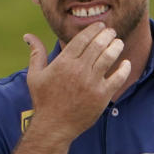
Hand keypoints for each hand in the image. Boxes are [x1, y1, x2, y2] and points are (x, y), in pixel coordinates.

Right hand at [23, 23, 130, 142]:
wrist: (54, 126)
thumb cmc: (44, 101)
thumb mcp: (34, 75)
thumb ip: (36, 53)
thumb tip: (27, 36)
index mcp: (64, 62)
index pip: (83, 39)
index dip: (94, 29)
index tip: (100, 26)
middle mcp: (79, 70)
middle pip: (98, 45)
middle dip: (107, 35)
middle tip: (111, 32)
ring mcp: (92, 82)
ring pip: (109, 57)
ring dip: (116, 47)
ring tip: (118, 43)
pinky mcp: (102, 95)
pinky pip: (118, 77)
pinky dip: (124, 68)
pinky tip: (126, 63)